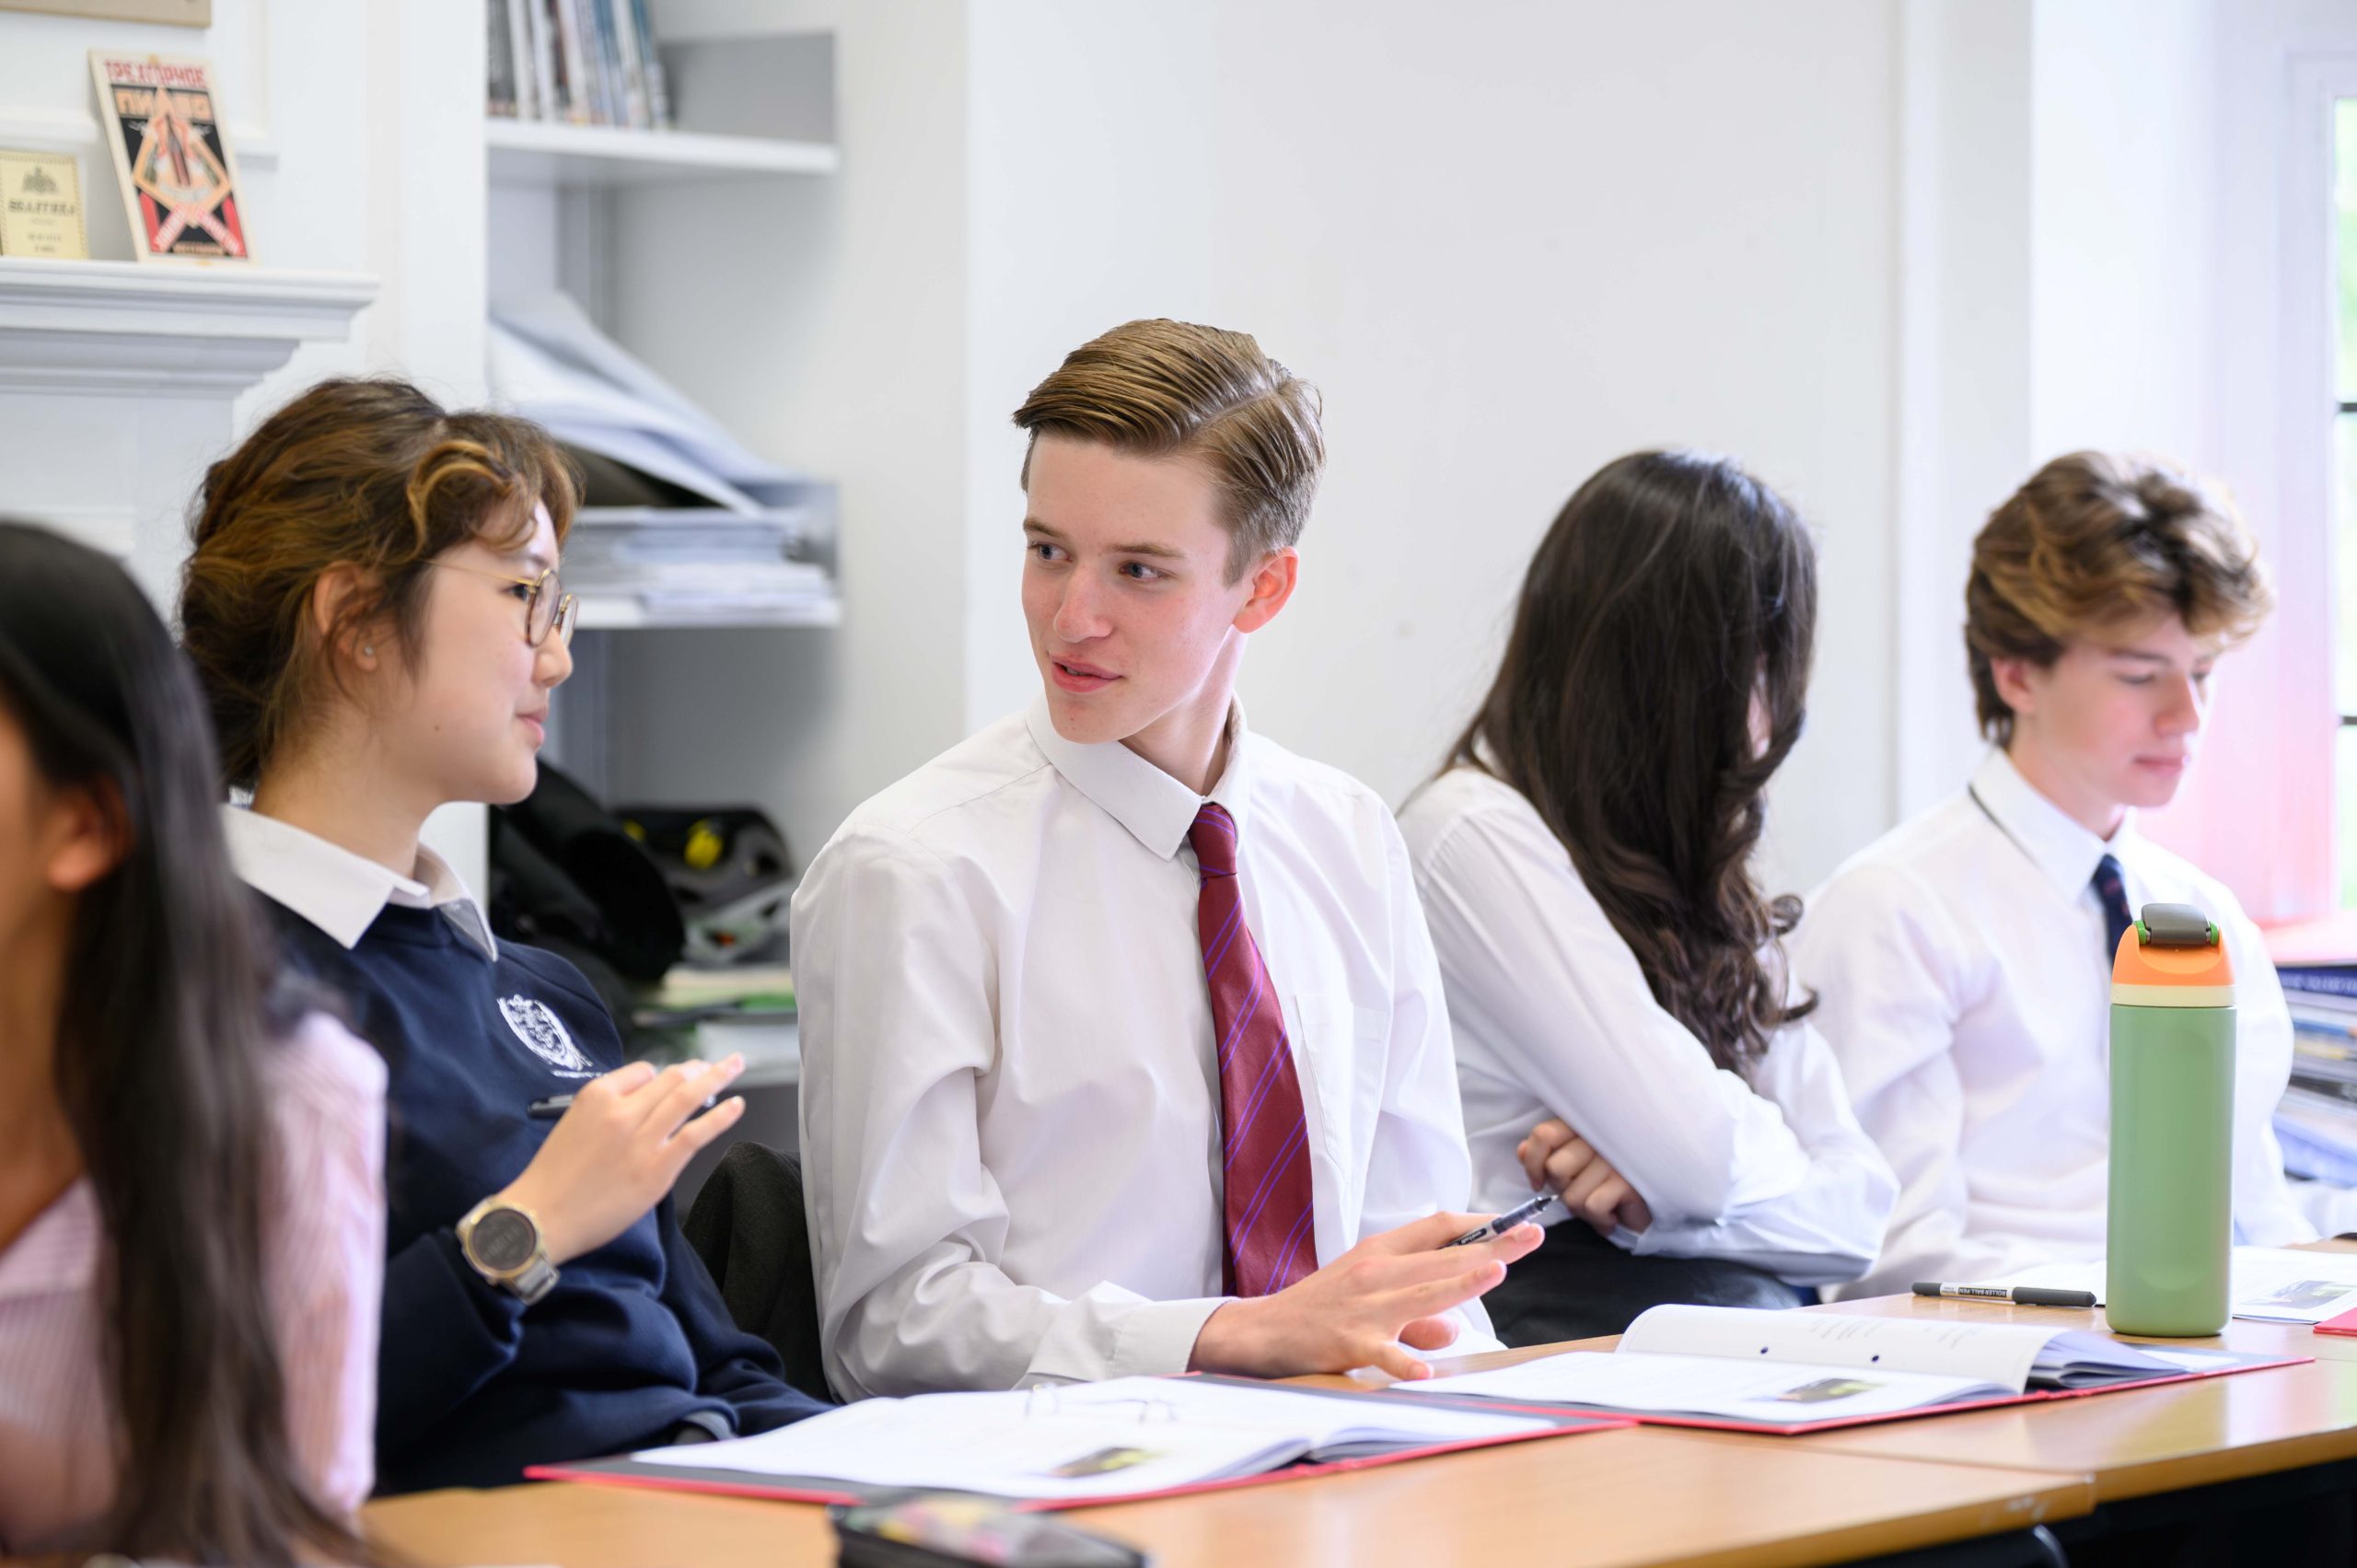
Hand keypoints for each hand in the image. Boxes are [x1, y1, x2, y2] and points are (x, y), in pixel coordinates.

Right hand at [493, 1055, 747, 1264]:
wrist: (541, 1218)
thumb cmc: (553, 1178)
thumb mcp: (572, 1124)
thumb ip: (607, 1110)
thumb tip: (642, 1103)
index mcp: (596, 1096)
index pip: (643, 1071)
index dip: (662, 1076)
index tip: (673, 1081)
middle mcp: (622, 1111)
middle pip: (671, 1079)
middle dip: (697, 1069)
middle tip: (714, 1067)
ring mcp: (642, 1139)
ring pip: (688, 1096)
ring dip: (717, 1076)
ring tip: (735, 1066)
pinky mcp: (658, 1168)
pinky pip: (697, 1133)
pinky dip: (722, 1115)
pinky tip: (738, 1104)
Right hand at [1187, 1211, 1542, 1381]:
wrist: (1264, 1331)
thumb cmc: (1322, 1309)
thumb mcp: (1370, 1298)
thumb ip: (1418, 1314)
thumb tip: (1456, 1331)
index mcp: (1382, 1253)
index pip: (1438, 1229)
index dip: (1480, 1224)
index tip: (1515, 1221)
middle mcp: (1376, 1273)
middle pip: (1441, 1256)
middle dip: (1491, 1246)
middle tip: (1530, 1236)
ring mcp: (1363, 1308)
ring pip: (1420, 1294)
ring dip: (1459, 1284)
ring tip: (1496, 1274)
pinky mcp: (1347, 1342)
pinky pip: (1381, 1353)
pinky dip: (1402, 1359)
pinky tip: (1422, 1369)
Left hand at [1518, 1117, 1652, 1235]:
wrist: (1650, 1201)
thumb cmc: (1606, 1180)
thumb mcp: (1571, 1163)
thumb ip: (1545, 1153)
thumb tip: (1522, 1151)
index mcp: (1583, 1125)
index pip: (1543, 1135)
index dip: (1533, 1163)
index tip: (1538, 1181)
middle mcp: (1600, 1136)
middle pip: (1555, 1168)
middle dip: (1564, 1189)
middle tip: (1584, 1190)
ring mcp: (1615, 1158)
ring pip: (1572, 1194)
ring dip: (1583, 1208)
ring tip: (1600, 1203)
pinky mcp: (1628, 1182)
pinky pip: (1592, 1206)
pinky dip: (1599, 1219)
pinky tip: (1612, 1214)